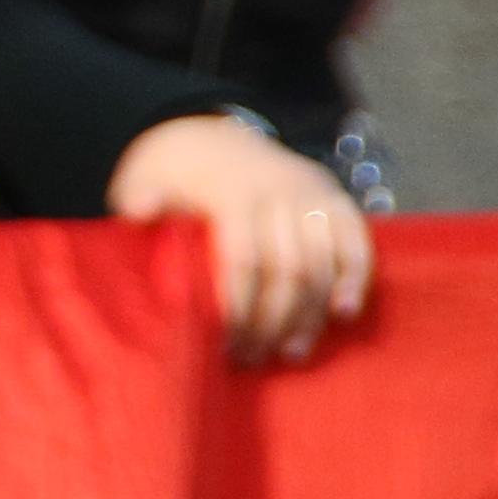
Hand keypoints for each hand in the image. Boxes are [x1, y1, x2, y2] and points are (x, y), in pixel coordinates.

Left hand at [107, 111, 374, 366]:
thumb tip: (140, 213)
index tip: (226, 345)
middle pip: (289, 269)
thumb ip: (143, 197)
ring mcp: (311, 193)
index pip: (244, 259)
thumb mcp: (147, 179)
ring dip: (310, 314)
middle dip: (273, 321)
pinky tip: (344, 314)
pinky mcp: (334, 198)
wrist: (212, 140)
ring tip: (290, 352)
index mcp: (232, 191)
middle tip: (253, 358)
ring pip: (323, 263)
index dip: (239, 307)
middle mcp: (279, 191)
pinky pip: (356, 240)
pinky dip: (355, 277)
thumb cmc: (175, 177)